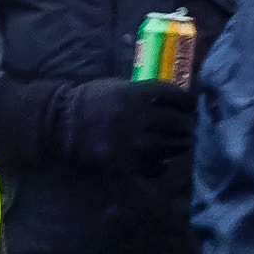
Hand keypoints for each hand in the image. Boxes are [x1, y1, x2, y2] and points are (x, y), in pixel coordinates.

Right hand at [49, 77, 195, 173]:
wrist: (62, 125)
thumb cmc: (90, 101)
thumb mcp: (117, 87)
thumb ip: (143, 93)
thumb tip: (170, 99)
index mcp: (134, 94)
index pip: (172, 95)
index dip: (187, 100)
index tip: (191, 105)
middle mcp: (137, 118)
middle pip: (177, 123)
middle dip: (186, 125)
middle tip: (187, 126)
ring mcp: (133, 143)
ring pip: (171, 146)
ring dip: (179, 145)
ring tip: (179, 143)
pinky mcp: (127, 164)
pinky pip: (156, 167)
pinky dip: (162, 164)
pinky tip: (161, 160)